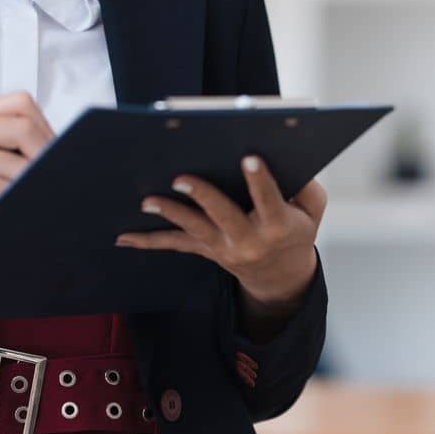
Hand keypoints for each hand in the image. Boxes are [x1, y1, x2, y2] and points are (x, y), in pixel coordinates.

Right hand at [0, 90, 52, 259]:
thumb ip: (6, 140)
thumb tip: (62, 146)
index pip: (21, 104)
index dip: (45, 128)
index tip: (54, 153)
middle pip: (25, 128)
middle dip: (47, 156)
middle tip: (55, 178)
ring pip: (21, 163)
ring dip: (34, 184)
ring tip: (30, 196)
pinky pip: (9, 188)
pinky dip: (19, 200)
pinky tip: (12, 208)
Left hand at [115, 156, 326, 311]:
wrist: (281, 276)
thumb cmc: (296, 229)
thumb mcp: (312, 211)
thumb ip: (306, 187)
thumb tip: (286, 157)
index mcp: (278, 226)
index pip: (269, 201)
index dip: (260, 181)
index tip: (249, 158)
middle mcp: (248, 240)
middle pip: (223, 216)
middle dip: (202, 196)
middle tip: (181, 177)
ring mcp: (223, 248)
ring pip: (193, 229)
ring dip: (170, 214)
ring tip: (147, 201)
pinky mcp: (205, 250)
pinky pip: (175, 244)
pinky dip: (147, 241)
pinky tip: (122, 238)